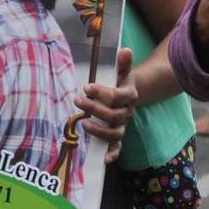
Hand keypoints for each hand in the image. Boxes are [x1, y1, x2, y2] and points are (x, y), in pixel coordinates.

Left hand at [75, 48, 136, 163]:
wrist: (128, 94)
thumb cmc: (120, 82)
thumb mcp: (122, 71)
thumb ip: (123, 62)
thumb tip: (125, 50)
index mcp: (130, 95)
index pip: (118, 97)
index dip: (102, 93)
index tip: (87, 87)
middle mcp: (128, 112)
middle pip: (115, 115)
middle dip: (95, 109)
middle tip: (78, 100)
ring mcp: (123, 125)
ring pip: (116, 133)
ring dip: (99, 130)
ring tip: (84, 123)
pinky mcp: (117, 137)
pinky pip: (117, 148)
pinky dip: (112, 154)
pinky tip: (103, 158)